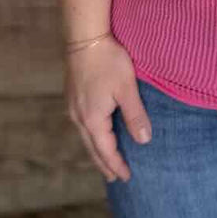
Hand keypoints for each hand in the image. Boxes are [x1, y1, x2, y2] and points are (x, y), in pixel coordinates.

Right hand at [64, 36, 151, 182]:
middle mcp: (79, 117)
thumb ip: (135, 115)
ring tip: (106, 161)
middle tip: (115, 179)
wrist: (85, 38)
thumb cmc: (108, 61)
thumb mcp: (127, 88)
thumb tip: (143, 141)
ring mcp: (73, 107)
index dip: (117, 165)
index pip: (106, 151)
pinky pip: (82, 126)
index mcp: (92, 119)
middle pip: (92, 148)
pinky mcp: (73, 97)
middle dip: (105, 164)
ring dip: (97, 151)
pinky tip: (96, 134)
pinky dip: (91, 137)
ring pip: (85, 137)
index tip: (127, 177)